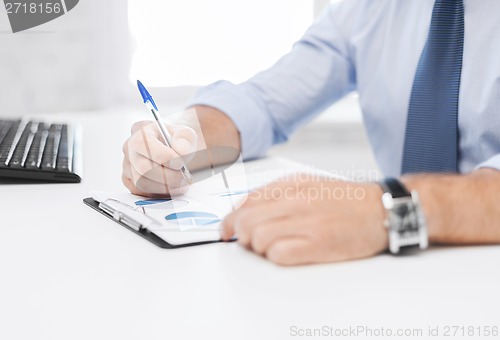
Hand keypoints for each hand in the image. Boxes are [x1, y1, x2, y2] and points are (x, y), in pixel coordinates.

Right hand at [122, 120, 196, 196]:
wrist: (175, 148)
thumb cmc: (177, 140)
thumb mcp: (186, 133)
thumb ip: (185, 140)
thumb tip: (181, 152)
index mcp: (140, 130)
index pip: (144, 145)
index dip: (163, 157)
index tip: (180, 163)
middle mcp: (129, 147)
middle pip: (143, 168)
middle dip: (168, 177)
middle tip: (184, 178)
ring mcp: (127, 165)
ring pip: (142, 183)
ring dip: (165, 187)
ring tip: (181, 183)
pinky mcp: (130, 180)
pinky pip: (141, 192)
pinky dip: (159, 193)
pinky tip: (172, 187)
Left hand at [221, 175, 388, 265]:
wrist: (381, 210)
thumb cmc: (345, 200)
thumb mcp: (308, 183)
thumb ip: (276, 192)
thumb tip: (246, 207)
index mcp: (291, 185)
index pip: (244, 202)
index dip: (230, 221)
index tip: (227, 231)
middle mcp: (296, 200)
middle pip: (245, 221)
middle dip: (241, 236)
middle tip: (250, 242)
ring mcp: (306, 222)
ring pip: (257, 238)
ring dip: (259, 248)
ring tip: (273, 247)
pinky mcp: (317, 244)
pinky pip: (278, 254)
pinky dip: (275, 257)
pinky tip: (287, 253)